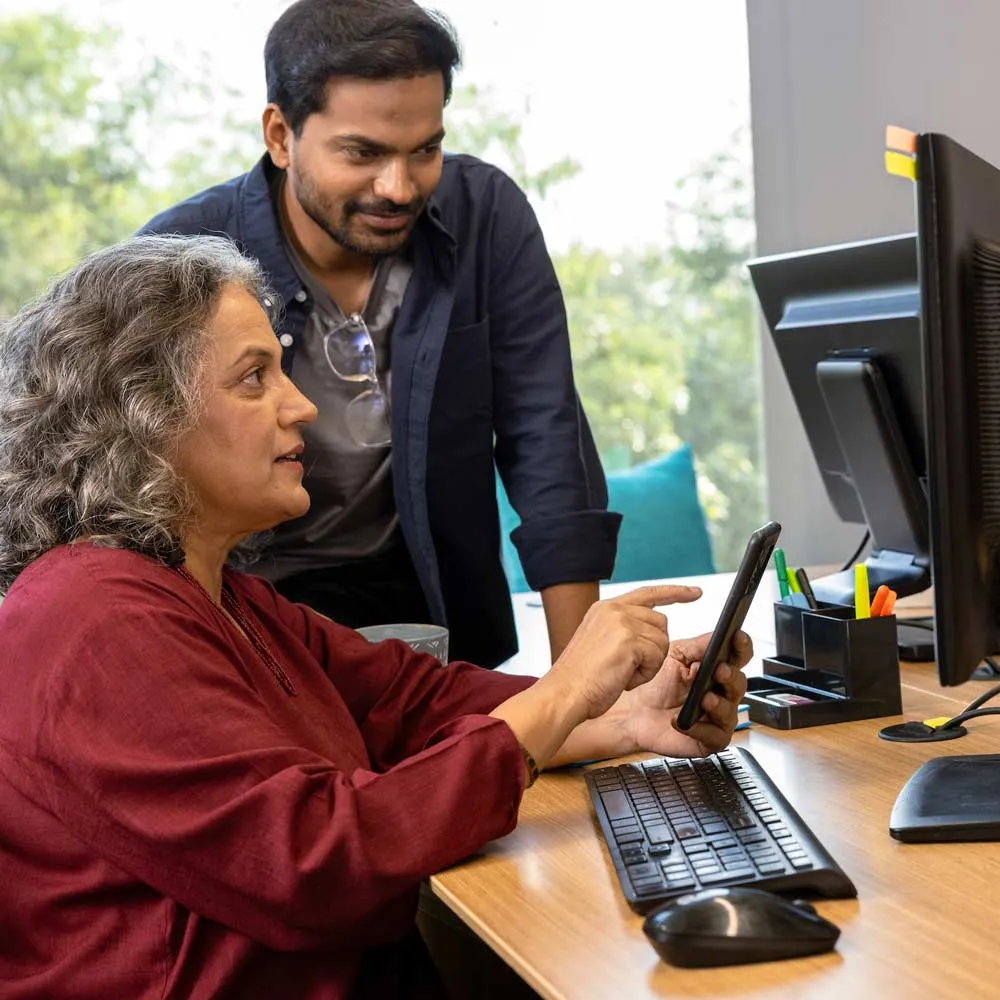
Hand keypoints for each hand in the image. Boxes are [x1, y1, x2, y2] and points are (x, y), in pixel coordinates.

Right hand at [546, 584, 701, 723]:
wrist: (564, 693)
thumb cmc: (580, 678)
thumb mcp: (599, 642)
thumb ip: (622, 629)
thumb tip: (655, 628)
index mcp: (605, 608)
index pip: (648, 593)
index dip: (675, 592)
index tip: (695, 592)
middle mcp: (613, 609)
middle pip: (662, 624)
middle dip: (654, 650)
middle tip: (626, 667)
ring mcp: (621, 622)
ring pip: (662, 642)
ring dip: (649, 665)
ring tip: (621, 673)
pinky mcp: (629, 639)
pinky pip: (657, 658)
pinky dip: (644, 675)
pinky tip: (623, 678)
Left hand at [625, 630, 751, 756]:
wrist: (636, 711)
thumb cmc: (657, 683)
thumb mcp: (674, 656)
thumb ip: (697, 647)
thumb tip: (715, 637)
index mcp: (716, 669)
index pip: (738, 656)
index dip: (742, 646)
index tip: (737, 637)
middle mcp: (721, 693)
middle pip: (739, 683)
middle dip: (731, 676)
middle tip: (720, 670)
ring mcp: (718, 716)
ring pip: (730, 711)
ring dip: (719, 704)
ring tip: (705, 699)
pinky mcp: (709, 739)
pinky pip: (715, 736)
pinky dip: (699, 729)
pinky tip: (683, 721)